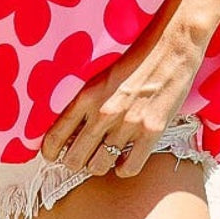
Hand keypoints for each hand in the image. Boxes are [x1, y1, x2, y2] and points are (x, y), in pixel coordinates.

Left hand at [40, 19, 207, 179]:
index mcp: (87, 95)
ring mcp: (128, 125)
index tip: (50, 155)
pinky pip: (130, 167)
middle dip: (73, 162)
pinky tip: (123, 162)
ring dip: (98, 166)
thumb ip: (86, 102)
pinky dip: (123, 169)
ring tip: (101, 158)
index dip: (48, 150)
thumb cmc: (135, 60)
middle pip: (74, 158)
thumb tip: (70, 130)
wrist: (170, 49)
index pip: (56, 134)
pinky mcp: (152, 133)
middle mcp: (104, 113)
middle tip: (79, 158)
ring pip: (99, 166)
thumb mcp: (101, 77)